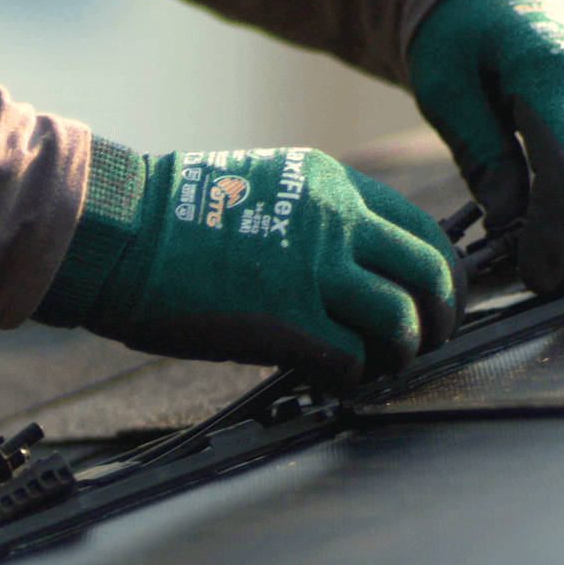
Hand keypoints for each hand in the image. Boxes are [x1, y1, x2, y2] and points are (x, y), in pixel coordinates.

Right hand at [33, 139, 460, 385]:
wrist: (121, 233)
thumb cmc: (171, 218)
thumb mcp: (261, 186)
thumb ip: (312, 217)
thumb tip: (345, 264)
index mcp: (330, 185)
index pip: (422, 227)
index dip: (439, 272)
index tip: (432, 298)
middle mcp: (335, 222)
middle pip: (431, 272)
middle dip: (441, 315)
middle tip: (428, 340)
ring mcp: (314, 271)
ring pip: (403, 320)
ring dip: (400, 352)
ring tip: (378, 364)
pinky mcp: (288, 322)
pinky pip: (353, 359)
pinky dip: (352, 376)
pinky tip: (333, 379)